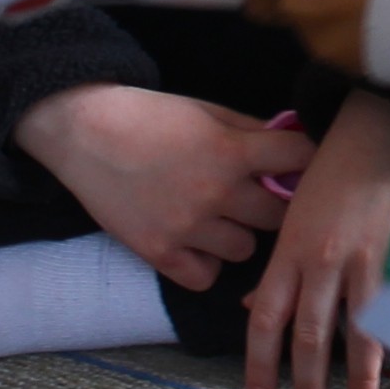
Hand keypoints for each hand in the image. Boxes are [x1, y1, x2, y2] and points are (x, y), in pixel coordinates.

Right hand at [13, 82, 312, 289]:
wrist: (83, 131)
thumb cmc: (148, 115)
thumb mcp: (206, 110)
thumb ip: (251, 131)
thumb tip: (294, 146)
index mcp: (231, 151)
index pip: (298, 159)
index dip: (306, 160)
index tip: (301, 165)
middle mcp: (215, 193)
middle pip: (278, 217)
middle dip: (272, 205)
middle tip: (257, 197)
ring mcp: (186, 227)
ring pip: (245, 250)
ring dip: (238, 235)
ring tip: (219, 218)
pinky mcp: (158, 252)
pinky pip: (206, 277)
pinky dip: (205, 263)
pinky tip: (197, 243)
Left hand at [242, 90, 389, 388]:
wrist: (379, 128)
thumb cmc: (331, 169)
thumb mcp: (291, 215)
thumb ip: (277, 266)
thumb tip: (252, 309)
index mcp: (290, 250)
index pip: (265, 318)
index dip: (259, 363)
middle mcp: (324, 261)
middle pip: (311, 337)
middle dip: (308, 384)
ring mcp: (368, 261)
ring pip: (360, 331)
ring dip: (360, 376)